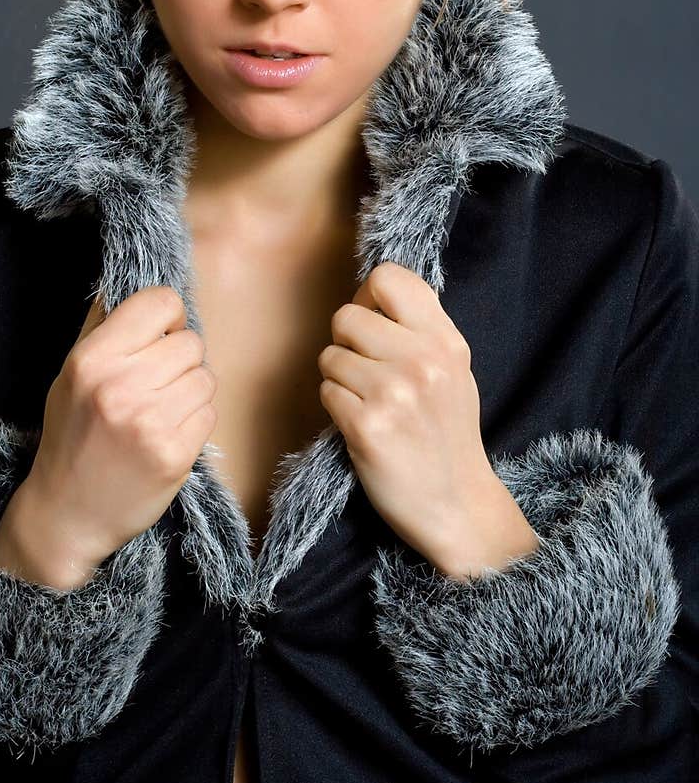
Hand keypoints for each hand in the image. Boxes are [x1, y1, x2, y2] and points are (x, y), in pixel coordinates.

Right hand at [0, 286, 217, 585]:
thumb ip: (103, 326)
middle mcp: (120, 387)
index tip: (158, 336)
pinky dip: (194, 422)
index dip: (167, 317)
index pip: (160, 302)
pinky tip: (166, 435)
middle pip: (191, 342)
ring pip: (206, 377)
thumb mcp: (71, 374)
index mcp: (92, 359)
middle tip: (154, 384)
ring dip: (190, 392)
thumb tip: (135, 278)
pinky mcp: (175, 455)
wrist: (68, 513)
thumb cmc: (73, 435)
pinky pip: (210, 413)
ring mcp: (150, 423)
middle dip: (179, 359)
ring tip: (159, 412)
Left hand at [317, 261, 538, 578]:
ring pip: (330, 357)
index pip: (388, 277)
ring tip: (369, 404)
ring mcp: (394, 394)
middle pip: (346, 316)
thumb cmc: (446, 434)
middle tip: (367, 374)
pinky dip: (336, 409)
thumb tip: (371, 292)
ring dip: (340, 380)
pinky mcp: (366, 427)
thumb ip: (420, 329)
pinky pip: (326, 393)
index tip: (374, 322)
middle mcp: (422, 361)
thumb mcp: (453, 370)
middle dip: (347, 344)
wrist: (456, 505)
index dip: (368, 296)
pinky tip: (362, 426)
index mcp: (446, 341)